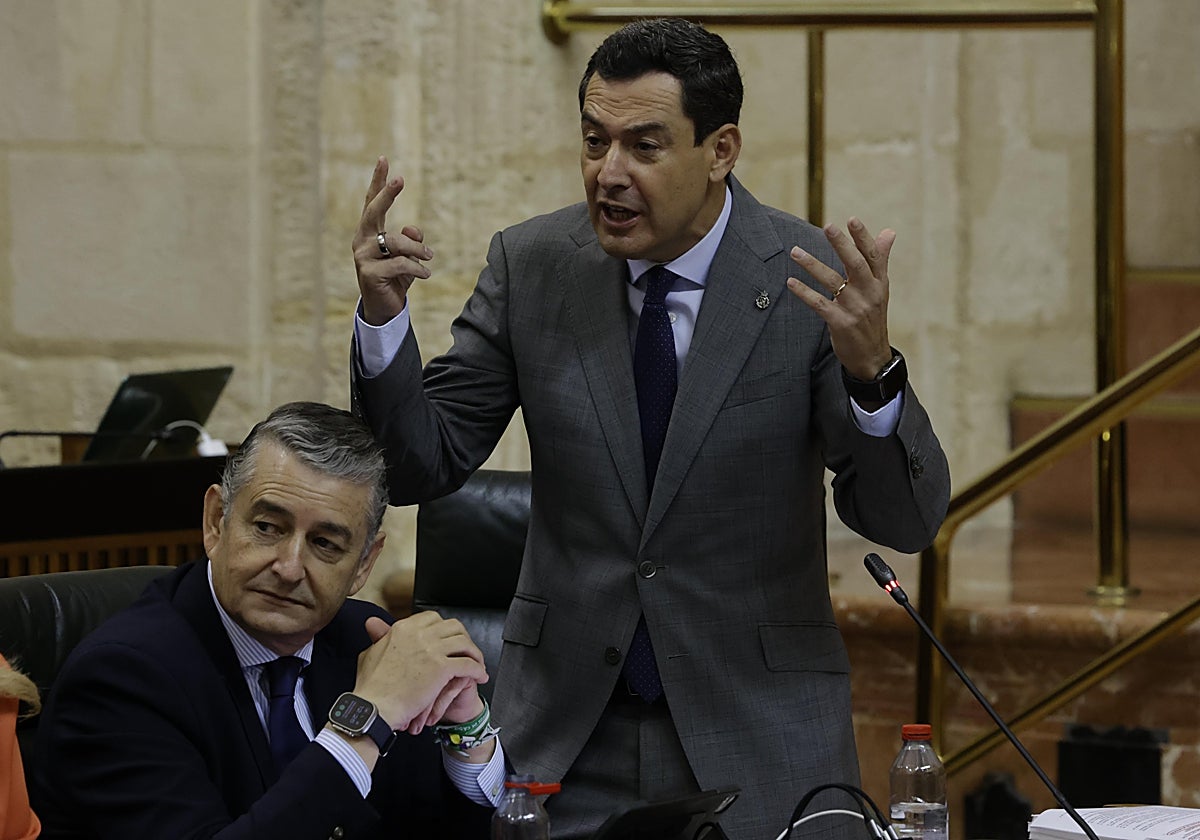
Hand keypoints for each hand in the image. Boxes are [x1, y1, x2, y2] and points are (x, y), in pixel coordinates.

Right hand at [352, 156, 433, 325]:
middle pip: (373, 211)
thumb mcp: (407, 256)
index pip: (371, 202)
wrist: (384, 308)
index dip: (378, 181)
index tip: (384, 159)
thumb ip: (411, 240)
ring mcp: (362, 257)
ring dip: (417, 250)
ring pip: (395, 242)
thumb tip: (414, 229)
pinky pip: (401, 264)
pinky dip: (417, 268)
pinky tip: (426, 274)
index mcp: (369, 232)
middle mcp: (361, 240)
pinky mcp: (369, 273)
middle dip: (387, 194)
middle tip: (400, 179)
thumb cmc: (395, 277)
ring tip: (429, 258)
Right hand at [354, 612, 488, 734]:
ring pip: (464, 643)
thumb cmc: (370, 687)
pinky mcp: (441, 668)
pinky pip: (468, 664)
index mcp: (403, 628)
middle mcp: (419, 634)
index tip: (448, 640)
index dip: (445, 629)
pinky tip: (479, 676)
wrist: (374, 707)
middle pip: (453, 627)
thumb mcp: (369, 653)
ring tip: (477, 664)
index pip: (433, 618)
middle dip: (463, 638)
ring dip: (474, 654)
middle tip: (466, 651)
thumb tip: (374, 624)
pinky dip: (477, 670)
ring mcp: (431, 650)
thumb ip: (378, 636)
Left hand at [786, 217, 895, 380]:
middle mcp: (869, 293)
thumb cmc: (873, 317)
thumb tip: (889, 231)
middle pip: (855, 264)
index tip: (851, 219)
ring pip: (833, 281)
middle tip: (828, 226)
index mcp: (879, 282)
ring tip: (795, 251)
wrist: (872, 356)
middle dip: (842, 244)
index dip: (863, 237)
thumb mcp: (880, 288)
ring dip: (812, 264)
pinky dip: (804, 292)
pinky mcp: (840, 323)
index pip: (873, 255)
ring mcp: (855, 308)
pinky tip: (790, 282)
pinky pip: (819, 304)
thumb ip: (881, 259)